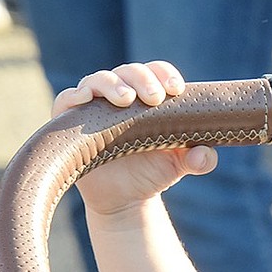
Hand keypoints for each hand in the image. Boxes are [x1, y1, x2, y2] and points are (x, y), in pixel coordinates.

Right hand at [53, 61, 217, 217]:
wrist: (126, 199)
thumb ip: (200, 159)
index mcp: (147, 97)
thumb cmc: (153, 173)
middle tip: (155, 98)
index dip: (164, 74)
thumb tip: (204, 155)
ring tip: (126, 99)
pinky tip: (86, 98)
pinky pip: (67, 99)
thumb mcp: (180, 165)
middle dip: (143, 78)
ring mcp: (94, 106)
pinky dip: (75, 95)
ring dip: (112, 84)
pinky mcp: (70, 120)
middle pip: (129, 71)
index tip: (177, 89)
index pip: (155, 72)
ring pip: (98, 79)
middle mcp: (119, 95)